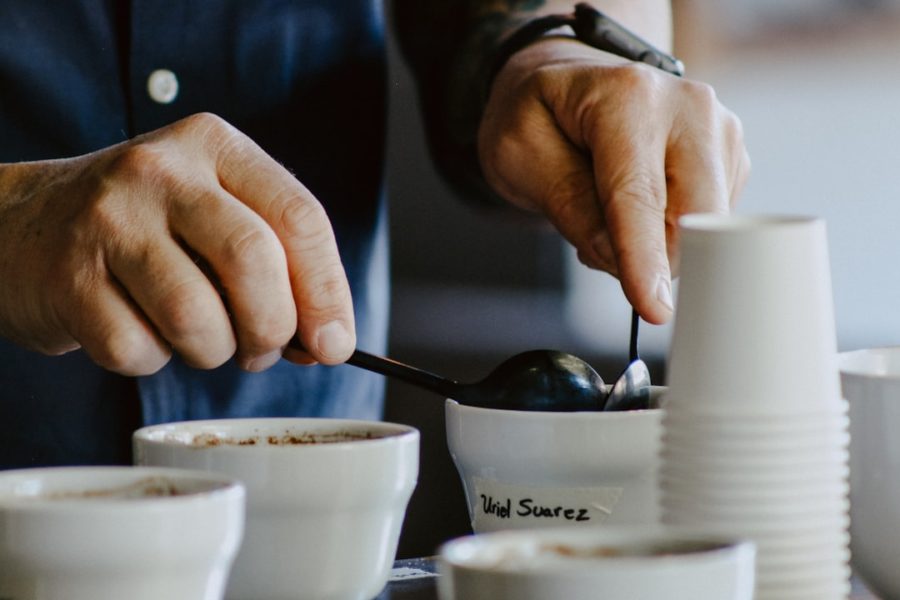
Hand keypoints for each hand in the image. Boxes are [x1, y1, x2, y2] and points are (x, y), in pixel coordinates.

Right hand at [0, 113, 354, 374]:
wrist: (24, 224)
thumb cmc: (148, 229)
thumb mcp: (216, 214)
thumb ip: (278, 264)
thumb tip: (328, 339)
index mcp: (215, 146)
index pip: (299, 217)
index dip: (327, 291)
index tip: (335, 343)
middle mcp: (161, 171)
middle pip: (252, 260)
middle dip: (273, 327)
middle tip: (264, 349)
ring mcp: (108, 221)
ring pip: (196, 317)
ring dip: (213, 351)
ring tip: (202, 340)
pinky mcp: (67, 278)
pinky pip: (137, 349)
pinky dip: (153, 360)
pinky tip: (141, 331)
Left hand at [478, 38, 749, 323]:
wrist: (568, 84)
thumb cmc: (539, 116)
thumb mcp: (520, 155)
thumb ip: (567, 204)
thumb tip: (617, 259)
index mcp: (628, 96)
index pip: (638, 195)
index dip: (644, 258)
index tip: (655, 309)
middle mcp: (687, 105)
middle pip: (692, 217)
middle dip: (648, 256)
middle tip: (592, 242)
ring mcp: (719, 128)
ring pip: (704, 227)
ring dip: (653, 243)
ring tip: (607, 208)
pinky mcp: (731, 156)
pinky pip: (709, 222)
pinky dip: (669, 231)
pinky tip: (640, 205)